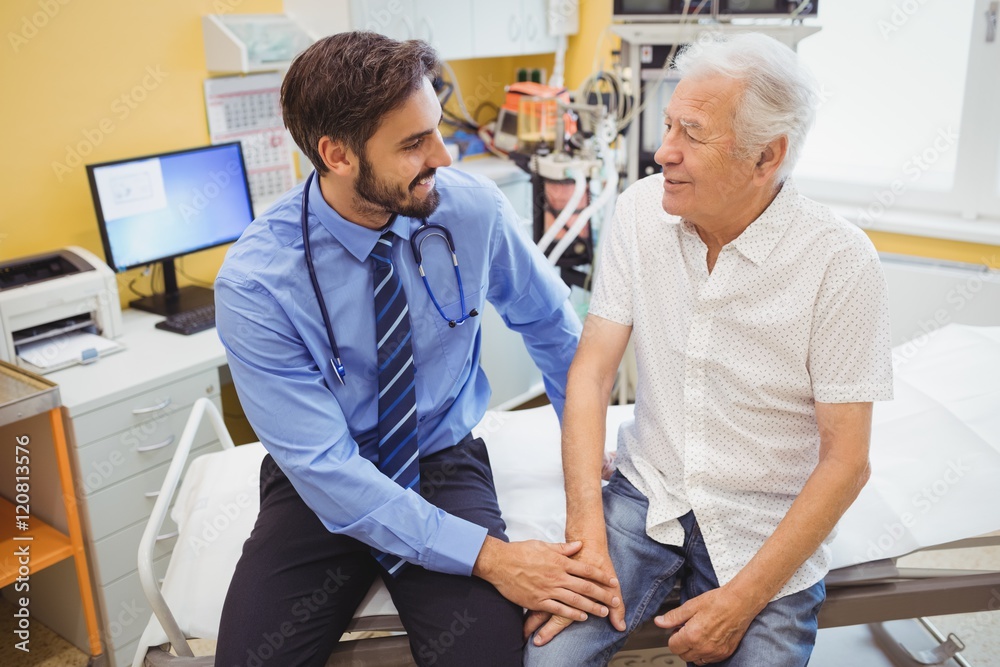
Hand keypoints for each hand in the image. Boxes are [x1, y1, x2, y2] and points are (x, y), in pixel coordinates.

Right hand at [473, 537, 617, 621]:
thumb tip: (579, 545)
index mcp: (559, 561)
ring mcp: (548, 589)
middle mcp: (556, 576)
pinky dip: (572, 614)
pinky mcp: (538, 601)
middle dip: (602, 594)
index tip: (612, 581)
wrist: (499, 563)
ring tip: (604, 611)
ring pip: (575, 600)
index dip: (600, 576)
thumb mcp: (543, 545)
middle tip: (615, 600)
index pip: (585, 569)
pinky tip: (582, 617)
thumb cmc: (520, 551)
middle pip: (585, 586)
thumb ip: (562, 547)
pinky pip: (559, 610)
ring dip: (592, 606)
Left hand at [655, 587, 757, 664]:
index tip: (678, 628)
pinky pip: (709, 660)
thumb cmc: (718, 601)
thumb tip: (659, 622)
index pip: (673, 646)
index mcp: (692, 635)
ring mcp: (715, 652)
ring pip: (696, 660)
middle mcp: (703, 647)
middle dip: (682, 644)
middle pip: (683, 655)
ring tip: (698, 634)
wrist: (740, 602)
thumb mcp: (691, 605)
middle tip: (687, 630)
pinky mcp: (725, 653)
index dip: (673, 636)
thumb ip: (674, 616)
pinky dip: (705, 653)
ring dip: (693, 650)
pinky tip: (708, 639)